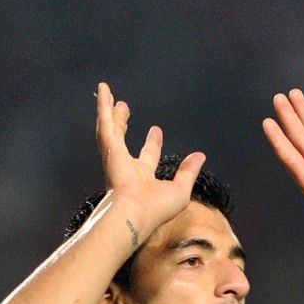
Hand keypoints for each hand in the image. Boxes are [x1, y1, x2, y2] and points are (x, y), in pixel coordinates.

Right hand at [95, 82, 206, 238]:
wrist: (135, 214)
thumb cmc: (156, 209)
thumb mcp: (180, 189)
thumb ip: (188, 172)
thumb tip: (200, 156)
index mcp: (143, 177)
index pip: (148, 156)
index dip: (152, 144)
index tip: (155, 131)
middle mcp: (125, 166)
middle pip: (123, 139)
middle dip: (123, 124)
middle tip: (124, 108)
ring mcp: (115, 157)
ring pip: (110, 128)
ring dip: (108, 111)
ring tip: (107, 94)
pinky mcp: (109, 148)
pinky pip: (106, 121)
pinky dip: (103, 106)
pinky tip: (104, 89)